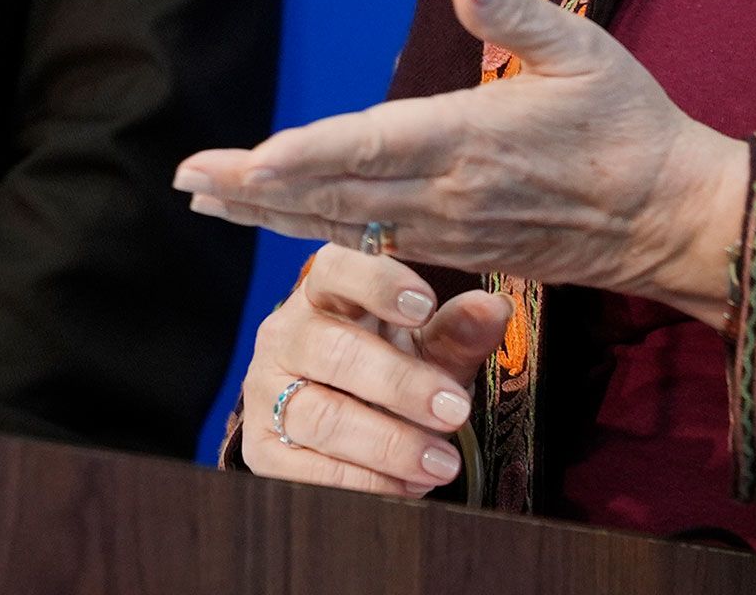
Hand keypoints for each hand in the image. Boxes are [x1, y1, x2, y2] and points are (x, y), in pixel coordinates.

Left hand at [175, 0, 747, 323]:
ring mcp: (450, 228)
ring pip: (343, 222)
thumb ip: (519, 17)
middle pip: (336, 192)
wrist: (670, 220)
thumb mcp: (586, 53)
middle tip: (187, 180)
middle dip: (256, 189)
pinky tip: (280, 222)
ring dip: (272, 213)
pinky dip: (316, 231)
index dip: (305, 155)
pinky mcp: (458, 247)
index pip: (373, 146)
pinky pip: (371, 241)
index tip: (246, 161)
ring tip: (208, 201)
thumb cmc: (631, 126)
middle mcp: (450, 193)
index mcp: (474, 139)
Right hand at [237, 243, 508, 494]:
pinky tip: (406, 485)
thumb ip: (459, 329)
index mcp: (324, 292)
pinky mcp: (261, 448)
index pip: (337, 269)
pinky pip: (306, 470)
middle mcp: (285, 335)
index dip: (378, 284)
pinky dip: (362, 482)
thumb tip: (494, 309)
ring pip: (321, 416)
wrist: (345, 418)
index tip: (425, 306)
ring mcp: (265, 392)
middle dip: (401, 384)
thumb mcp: (428, 344)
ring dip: (388, 444)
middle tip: (456, 411)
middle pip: (334, 352)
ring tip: (441, 463)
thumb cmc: (391, 363)